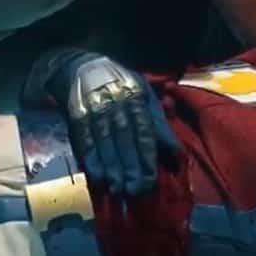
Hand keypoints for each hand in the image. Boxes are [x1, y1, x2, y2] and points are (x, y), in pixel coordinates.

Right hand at [44, 51, 181, 195]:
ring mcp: (95, 108)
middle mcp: (116, 102)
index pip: (143, 130)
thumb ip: (159, 124)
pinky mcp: (77, 115)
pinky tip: (98, 176)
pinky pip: (85, 140)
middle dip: (129, 165)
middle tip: (135, 189)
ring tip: (117, 188)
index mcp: (136, 97)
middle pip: (124, 138)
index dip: (146, 156)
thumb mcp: (144, 96)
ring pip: (105, 141)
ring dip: (111, 167)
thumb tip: (177, 152)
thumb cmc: (121, 86)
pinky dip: (91, 159)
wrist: (82, 66)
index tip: (149, 179)